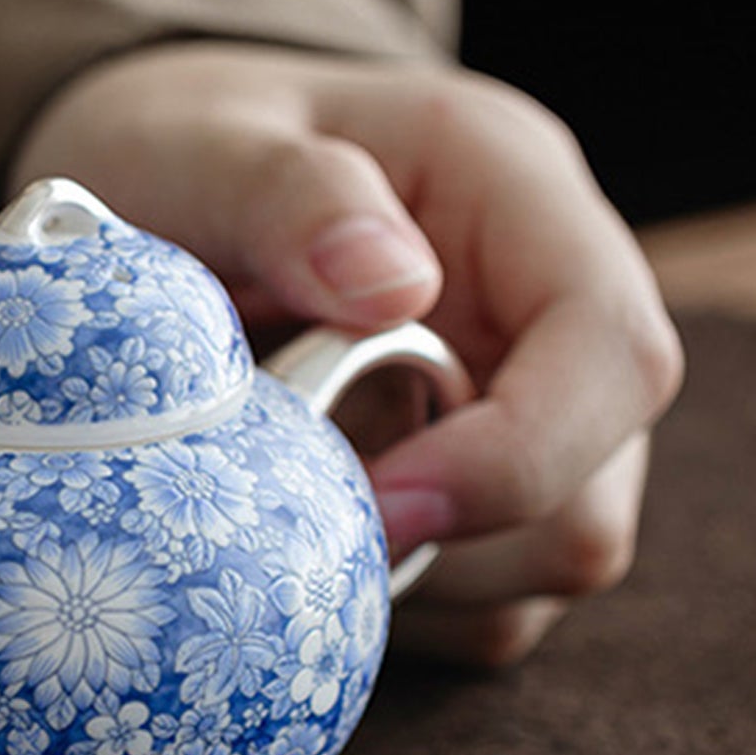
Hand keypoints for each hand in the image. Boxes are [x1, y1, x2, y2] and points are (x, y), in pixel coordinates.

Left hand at [6, 42, 683, 664]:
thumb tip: (388, 279)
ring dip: (401, 573)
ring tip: (265, 500)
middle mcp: (541, 315)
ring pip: (532, 567)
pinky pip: (468, 609)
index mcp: (511, 195)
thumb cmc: (179, 153)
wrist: (143, 188)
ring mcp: (517, 414)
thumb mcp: (197, 144)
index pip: (612, 353)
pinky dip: (378, 599)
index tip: (378, 498)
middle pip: (588, 496)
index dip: (519, 457)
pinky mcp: (469, 501)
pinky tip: (283, 536)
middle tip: (282, 510)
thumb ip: (286, 192)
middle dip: (441, 537)